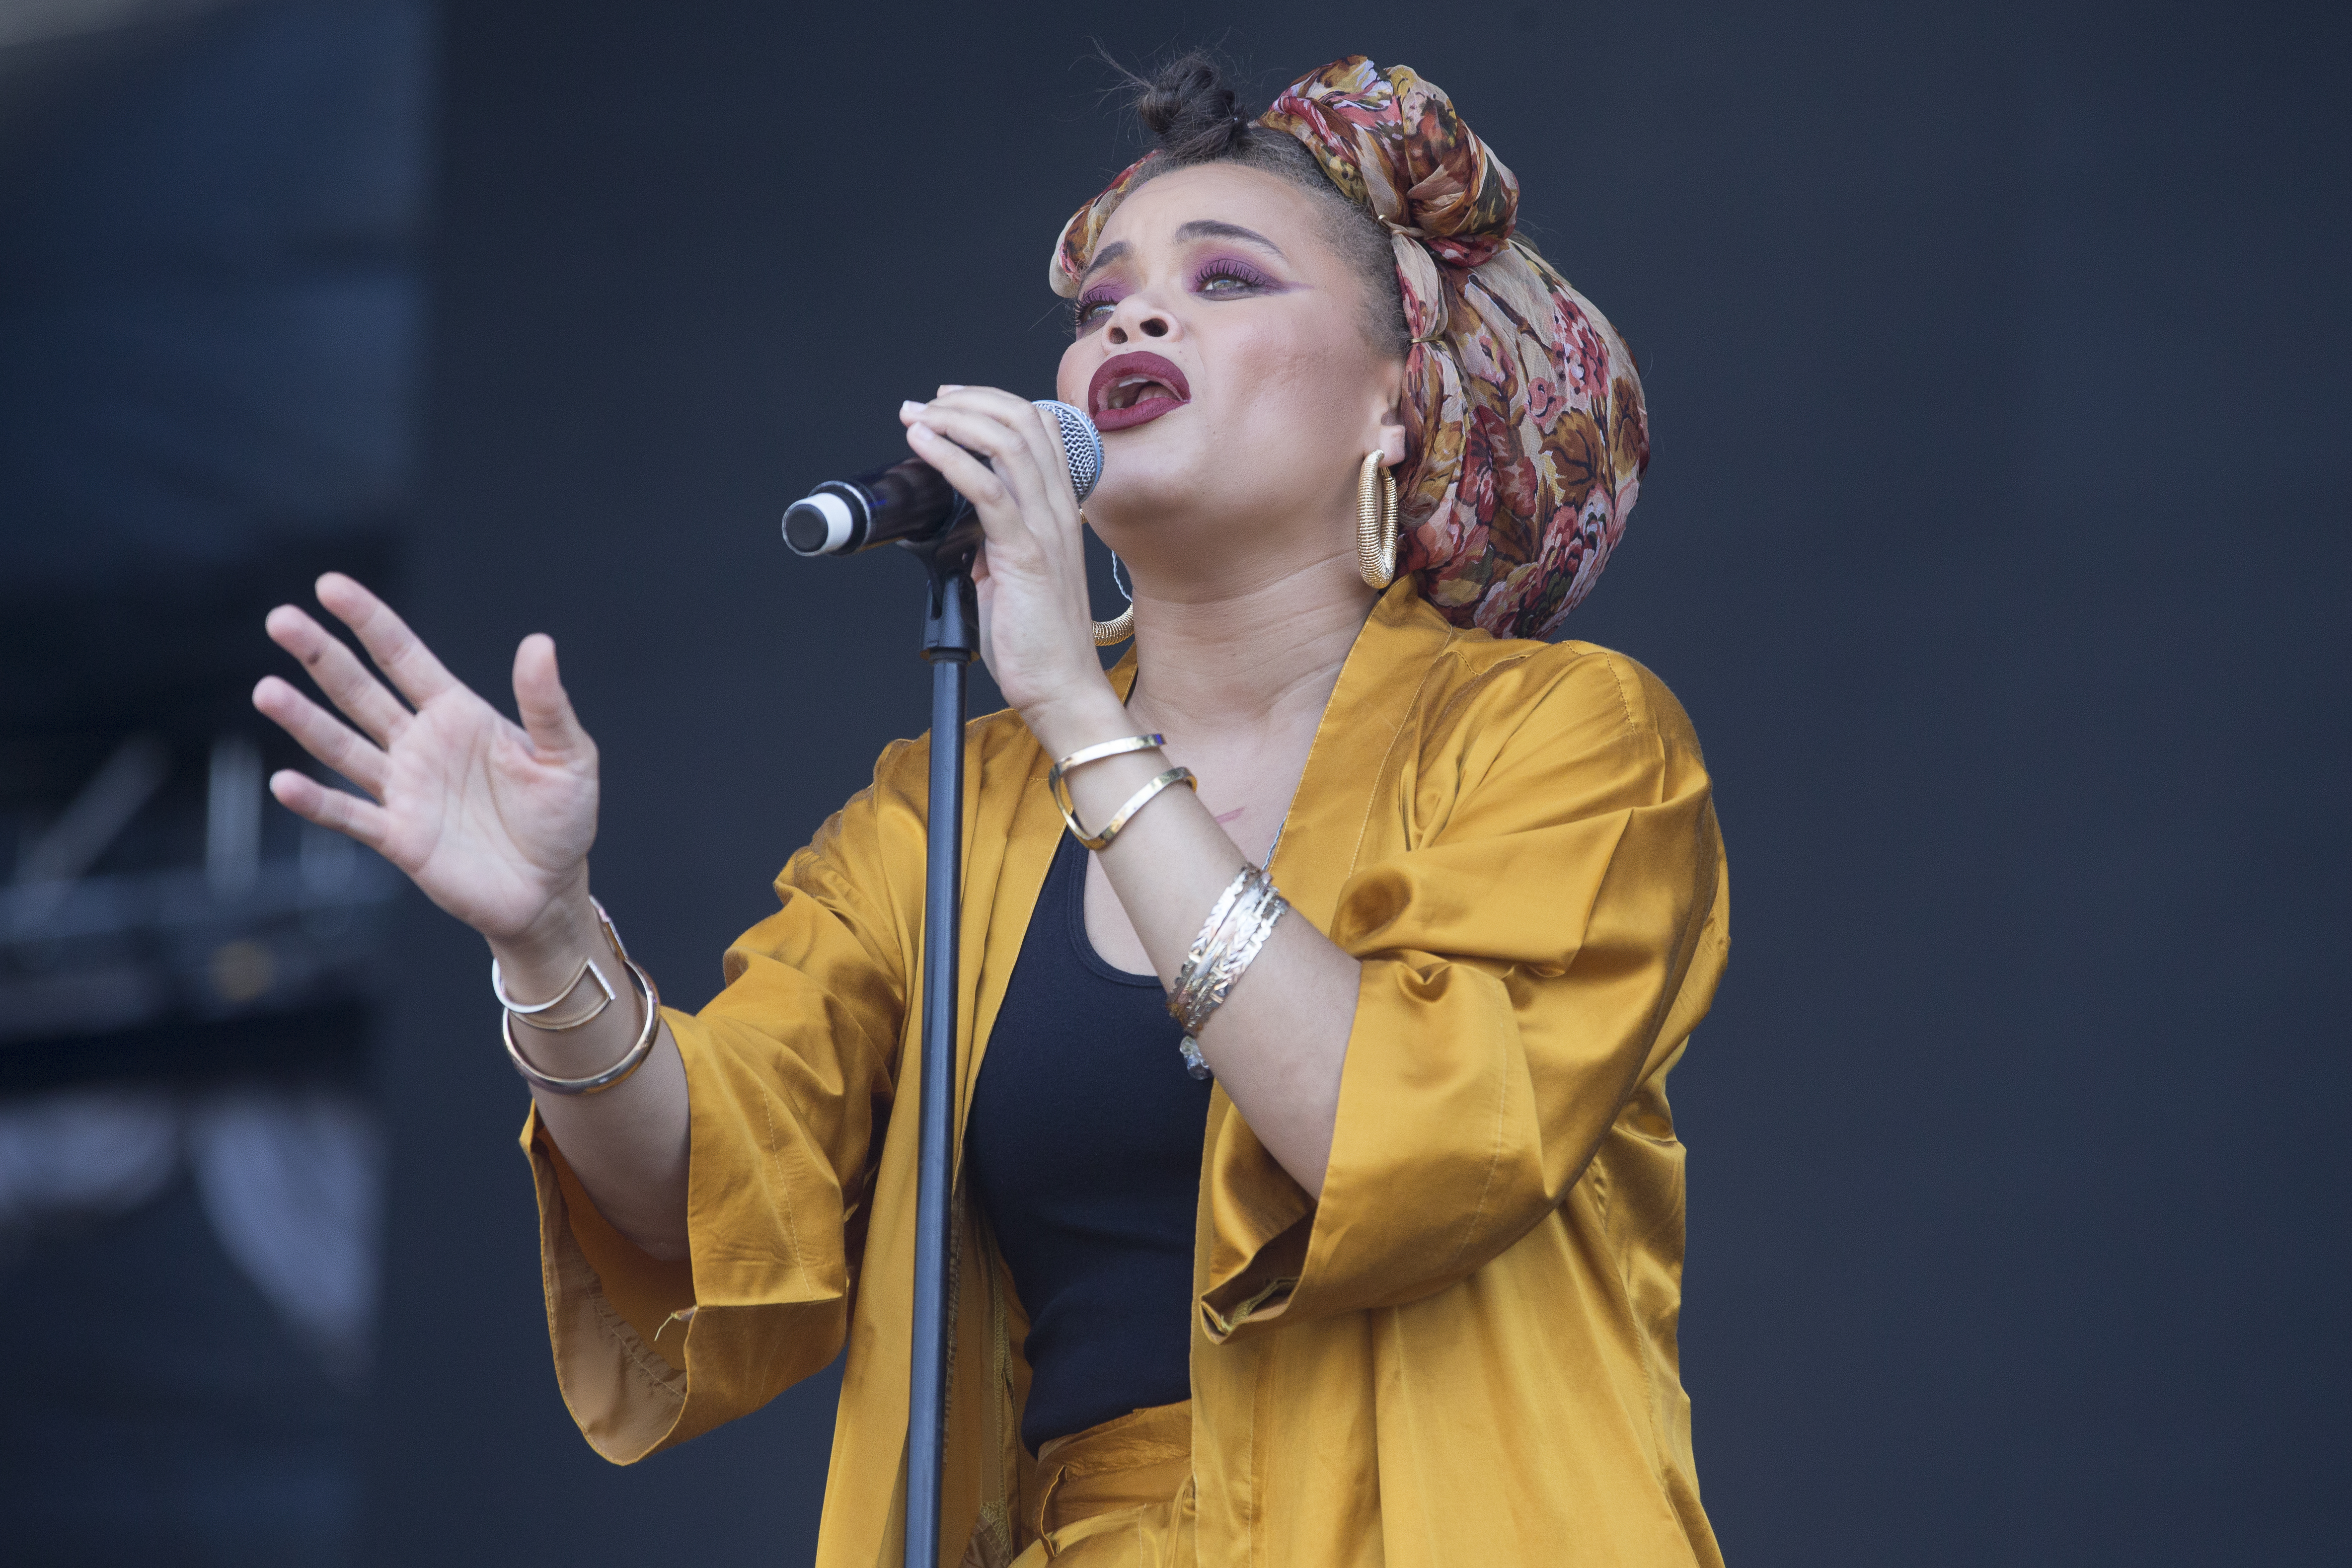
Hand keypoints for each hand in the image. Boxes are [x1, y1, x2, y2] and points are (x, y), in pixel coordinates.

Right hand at [252, 573, 599, 949]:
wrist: (550, 889)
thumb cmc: (563, 819)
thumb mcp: (569, 757)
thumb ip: (547, 703)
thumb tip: (540, 642)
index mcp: (458, 713)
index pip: (403, 656)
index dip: (368, 620)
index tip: (329, 586)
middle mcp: (420, 744)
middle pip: (359, 690)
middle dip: (321, 655)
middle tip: (279, 620)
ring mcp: (403, 789)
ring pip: (342, 746)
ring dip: (304, 720)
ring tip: (266, 690)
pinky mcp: (398, 837)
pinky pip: (349, 815)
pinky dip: (316, 802)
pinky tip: (284, 783)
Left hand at [898, 387, 1119, 732]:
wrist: (1061, 686)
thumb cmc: (1038, 639)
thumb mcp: (1015, 574)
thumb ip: (997, 542)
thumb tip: (967, 528)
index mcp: (1059, 510)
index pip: (1038, 428)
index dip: (993, 403)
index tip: (949, 403)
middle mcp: (1058, 509)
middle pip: (1023, 421)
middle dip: (968, 400)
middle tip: (925, 405)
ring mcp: (1046, 529)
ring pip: (1008, 442)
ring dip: (955, 420)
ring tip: (918, 418)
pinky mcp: (1026, 554)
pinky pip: (989, 489)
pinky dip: (951, 457)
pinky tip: (924, 445)